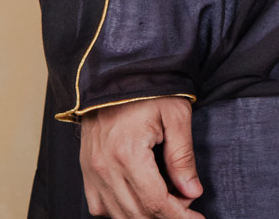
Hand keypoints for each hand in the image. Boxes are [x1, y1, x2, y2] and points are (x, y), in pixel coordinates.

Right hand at [78, 96, 201, 217]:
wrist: (113, 75)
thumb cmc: (146, 89)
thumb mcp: (175, 115)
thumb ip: (182, 156)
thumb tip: (192, 192)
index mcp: (127, 154)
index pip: (155, 202)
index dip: (178, 217)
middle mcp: (104, 168)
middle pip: (137, 213)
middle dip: (167, 217)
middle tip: (188, 210)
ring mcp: (92, 172)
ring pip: (119, 214)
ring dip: (146, 216)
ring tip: (169, 204)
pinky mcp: (86, 171)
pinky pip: (100, 207)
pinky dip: (121, 211)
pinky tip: (140, 202)